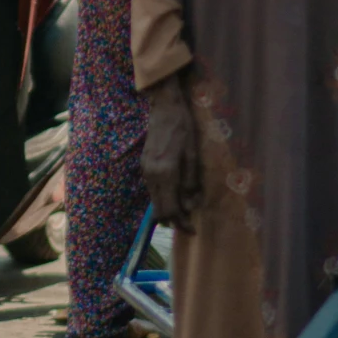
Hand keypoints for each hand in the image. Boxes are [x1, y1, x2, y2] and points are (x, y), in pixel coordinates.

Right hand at [142, 74, 203, 231]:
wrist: (164, 108)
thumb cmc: (183, 128)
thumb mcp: (193, 155)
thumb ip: (190, 181)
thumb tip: (190, 204)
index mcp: (165, 173)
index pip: (171, 209)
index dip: (182, 223)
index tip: (193, 229)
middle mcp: (151, 175)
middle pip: (158, 210)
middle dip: (173, 220)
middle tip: (189, 224)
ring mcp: (145, 170)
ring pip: (154, 201)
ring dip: (167, 209)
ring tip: (185, 210)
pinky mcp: (144, 166)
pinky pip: (152, 190)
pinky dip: (163, 198)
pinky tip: (175, 194)